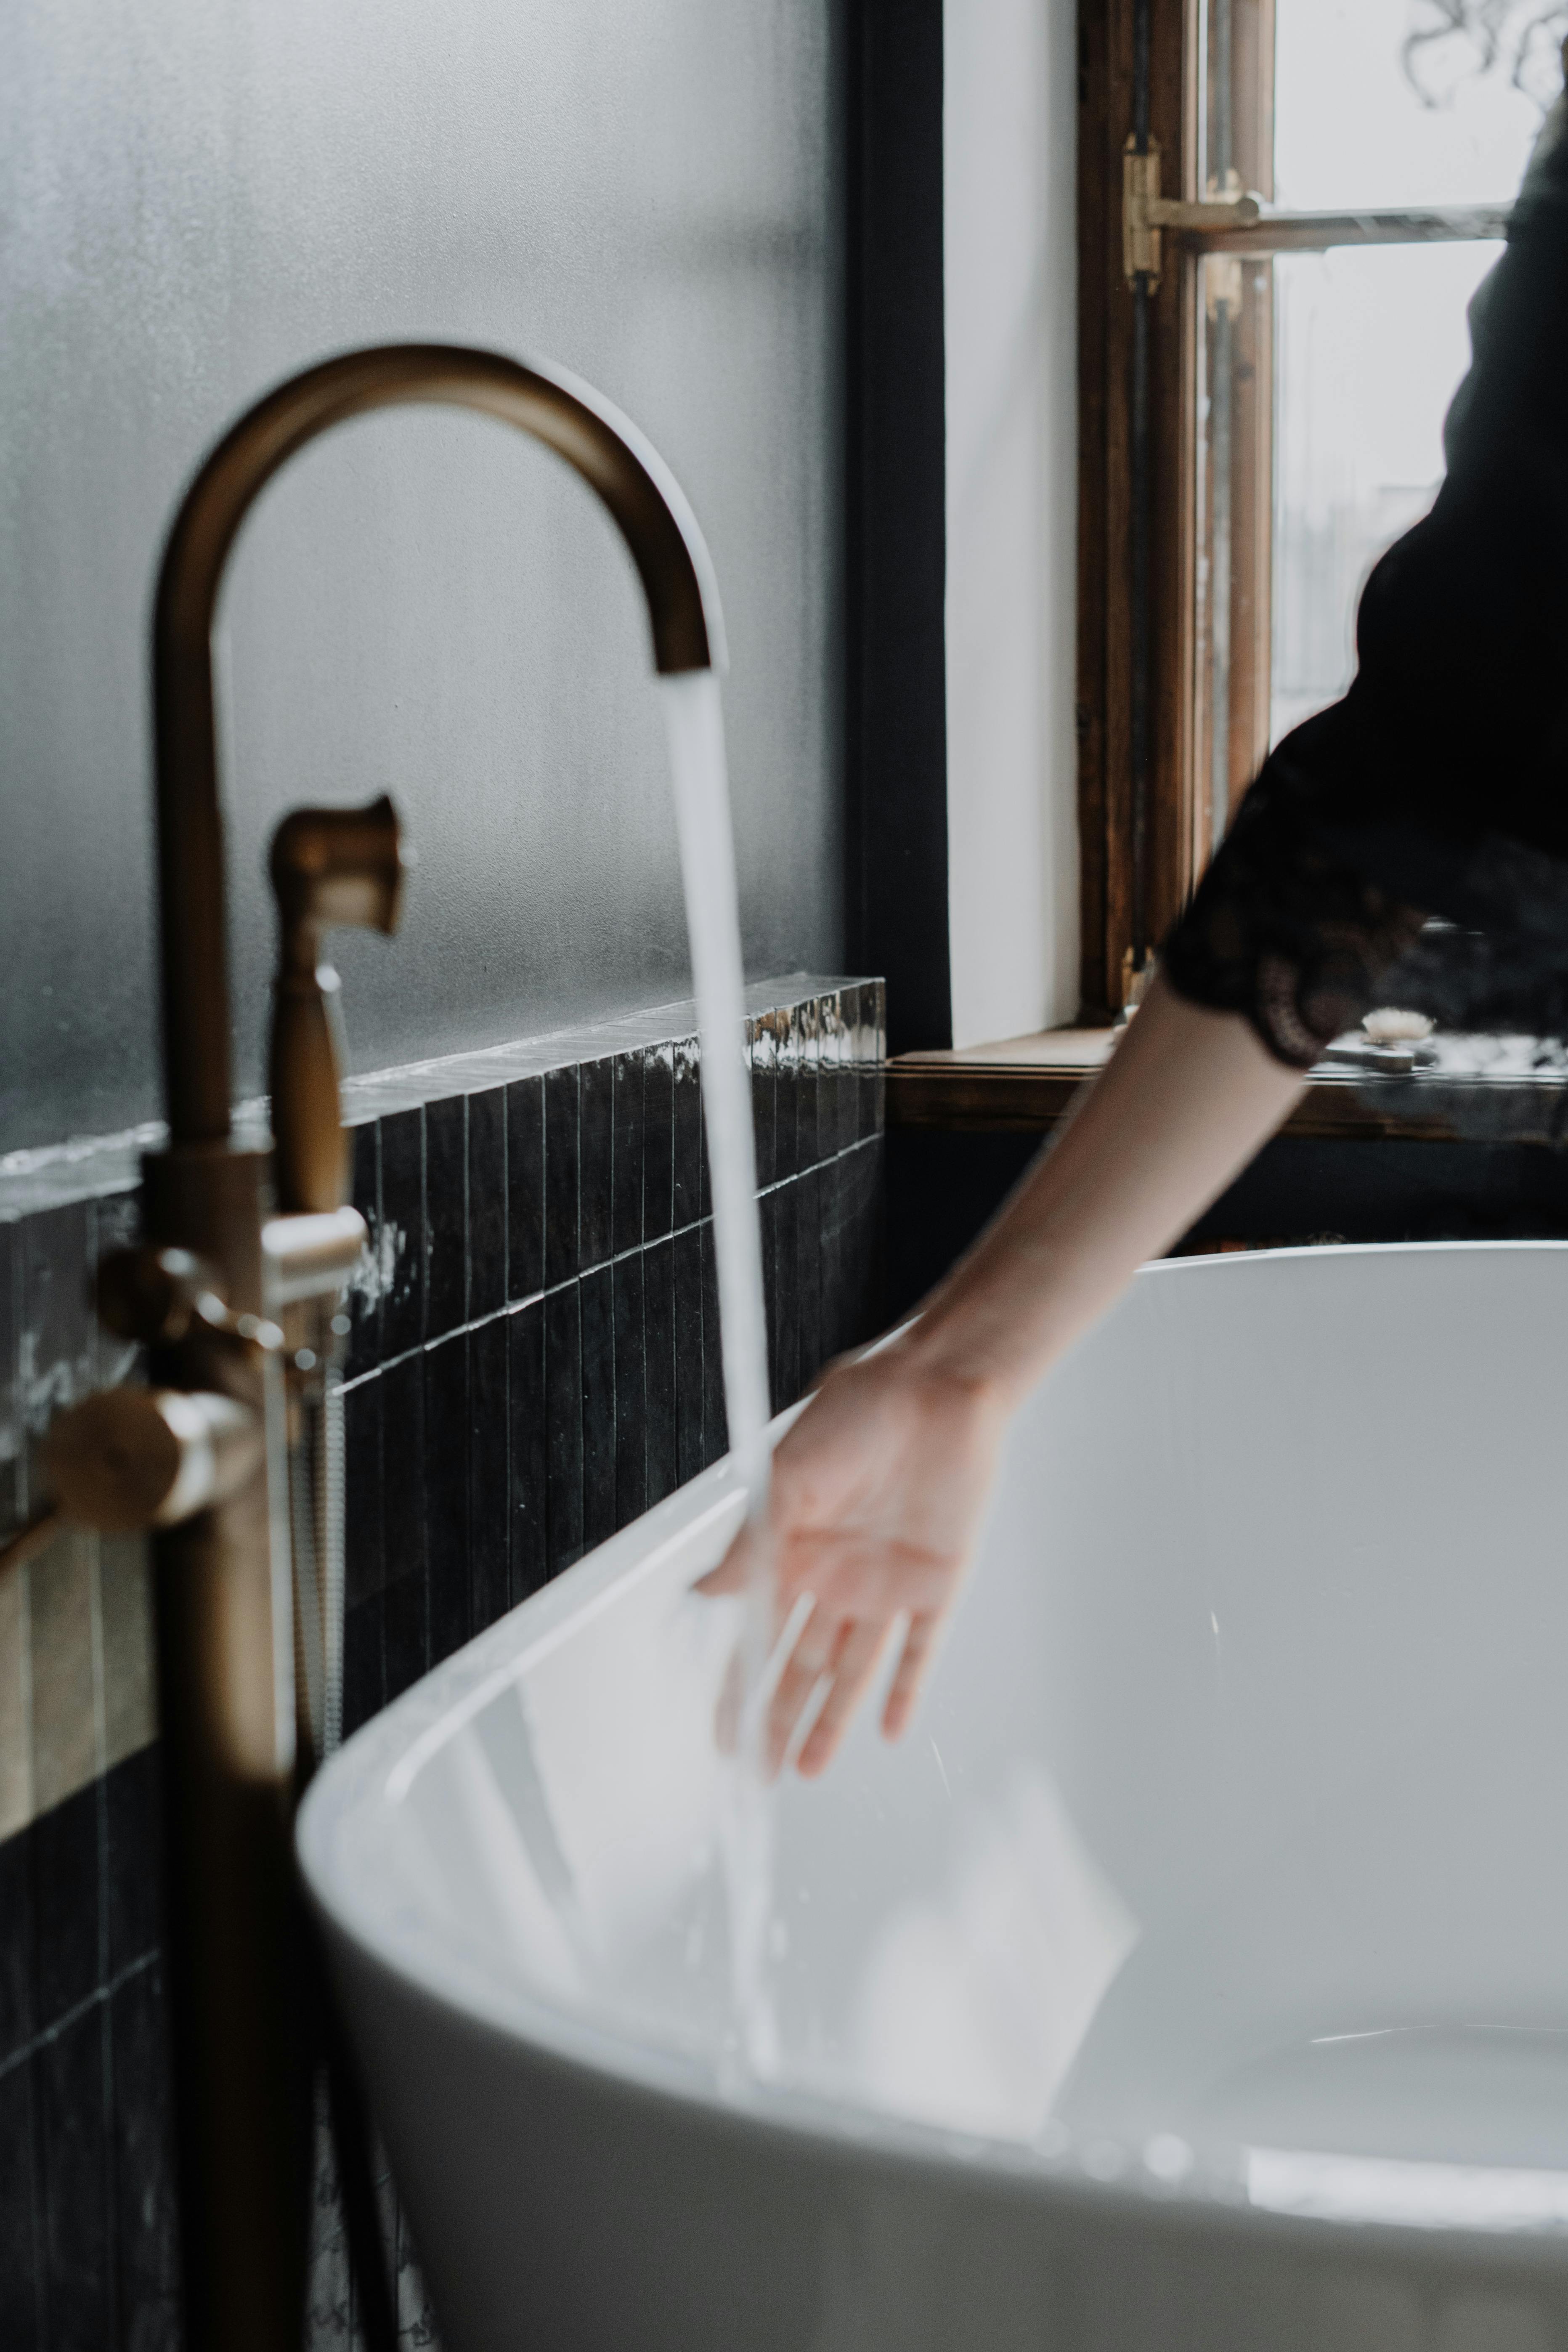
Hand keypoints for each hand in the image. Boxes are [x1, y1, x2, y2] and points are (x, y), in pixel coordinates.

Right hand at [695, 1336, 1009, 1778]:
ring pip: (852, 1669)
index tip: (720, 1738)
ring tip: (806, 1772)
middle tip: (756, 1775)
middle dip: (776, 1720)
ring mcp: (885, 1585)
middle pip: (799, 1664)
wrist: (937, 1387)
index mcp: (790, 1549)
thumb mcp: (792, 1474)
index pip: (756, 1634)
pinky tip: (889, 1731)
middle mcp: (833, 1577)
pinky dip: (905, 1690)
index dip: (737, 1687)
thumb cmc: (857, 1412)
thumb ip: (753, 1541)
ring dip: (831, 1720)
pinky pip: (920, 1650)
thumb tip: (701, 1594)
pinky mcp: (937, 1585)